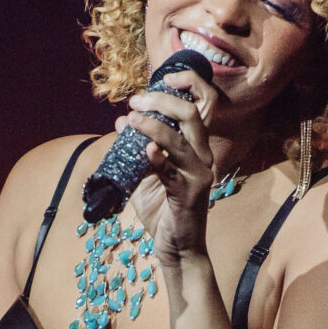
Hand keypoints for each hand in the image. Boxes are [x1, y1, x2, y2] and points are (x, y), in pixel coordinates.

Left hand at [119, 78, 217, 267]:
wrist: (176, 248)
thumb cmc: (163, 211)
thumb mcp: (146, 173)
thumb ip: (137, 148)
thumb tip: (122, 120)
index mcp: (197, 147)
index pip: (204, 104)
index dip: (189, 84)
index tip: (161, 79)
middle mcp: (203, 157)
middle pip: (192, 113)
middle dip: (163, 100)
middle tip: (136, 101)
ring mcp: (199, 175)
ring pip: (181, 139)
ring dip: (153, 125)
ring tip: (131, 119)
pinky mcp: (189, 194)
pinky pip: (172, 172)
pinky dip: (158, 158)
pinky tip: (145, 150)